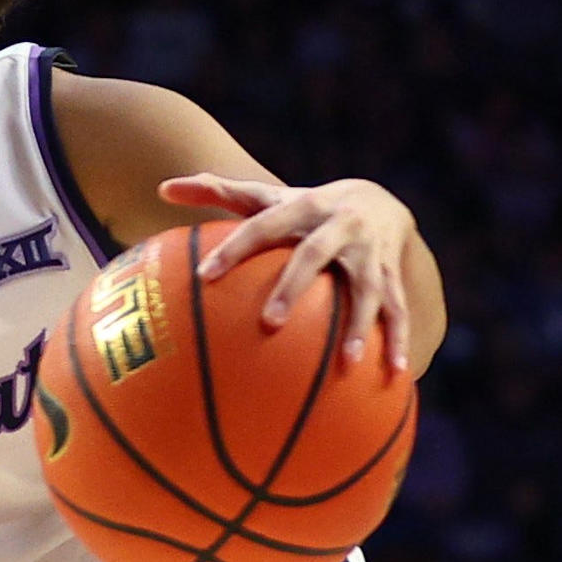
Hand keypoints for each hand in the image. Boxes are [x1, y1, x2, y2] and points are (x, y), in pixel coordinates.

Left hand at [175, 172, 420, 374]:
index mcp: (303, 207)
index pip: (262, 224)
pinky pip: (398, 311)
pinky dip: (398, 341)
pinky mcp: (393, 276)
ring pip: (367, 289)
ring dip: (359, 325)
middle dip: (293, 287)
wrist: (381, 200)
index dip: (235, 248)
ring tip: (346, 363)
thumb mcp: (268, 197)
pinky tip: (395, 374)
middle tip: (268, 323)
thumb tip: (162, 187)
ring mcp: (370, 253)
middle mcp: (340, 226)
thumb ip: (217, 192)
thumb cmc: (305, 209)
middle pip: (314, 255)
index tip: (205, 276)